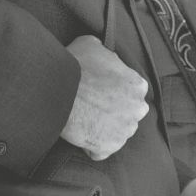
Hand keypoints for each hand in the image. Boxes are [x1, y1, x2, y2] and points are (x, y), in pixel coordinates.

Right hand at [61, 35, 149, 160]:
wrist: (57, 89)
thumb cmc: (75, 65)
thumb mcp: (93, 45)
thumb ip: (105, 53)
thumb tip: (101, 53)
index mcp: (138, 85)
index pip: (133, 92)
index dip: (117, 93)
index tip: (104, 93)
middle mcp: (137, 108)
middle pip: (130, 113)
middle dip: (116, 112)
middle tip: (96, 107)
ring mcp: (124, 130)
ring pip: (118, 132)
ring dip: (106, 129)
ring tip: (87, 120)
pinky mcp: (107, 147)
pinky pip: (102, 150)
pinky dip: (93, 146)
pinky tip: (83, 133)